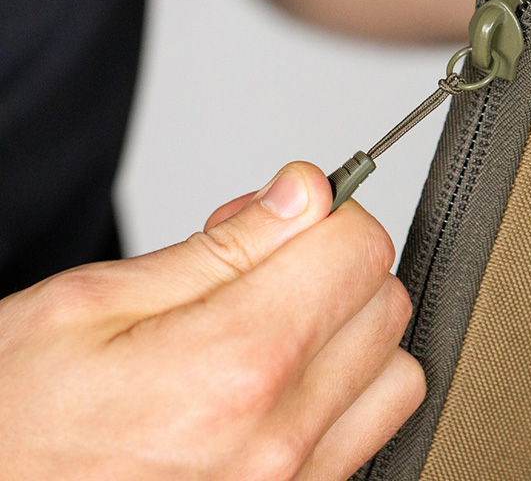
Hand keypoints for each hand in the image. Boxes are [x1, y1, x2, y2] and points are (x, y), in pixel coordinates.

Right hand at [0, 163, 423, 479]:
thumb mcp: (92, 302)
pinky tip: (286, 377)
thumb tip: (307, 191)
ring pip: (393, 369)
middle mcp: (277, 437)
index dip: (326, 211)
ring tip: (277, 321)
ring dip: (351, 328)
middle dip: (334, 260)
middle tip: (263, 264)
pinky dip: (348, 389)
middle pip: (384, 300)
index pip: (359, 249)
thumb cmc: (15, 420)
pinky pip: (370, 431)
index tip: (286, 212)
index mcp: (232, 367)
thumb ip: (222, 247)